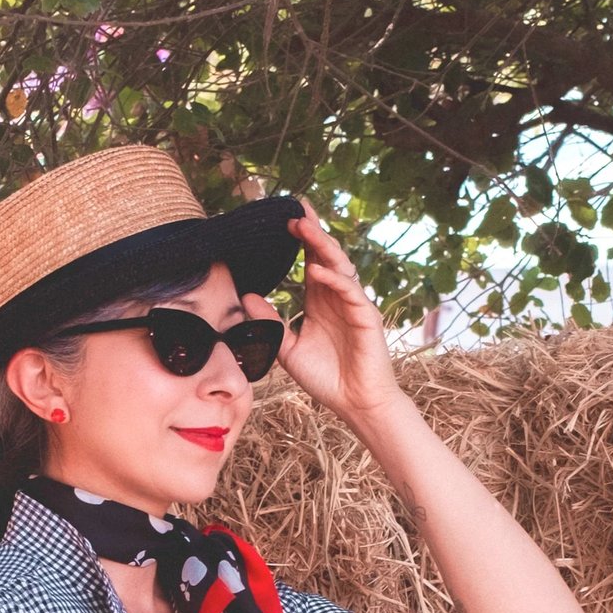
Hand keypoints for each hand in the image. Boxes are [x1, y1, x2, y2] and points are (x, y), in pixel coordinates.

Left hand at [240, 196, 399, 425]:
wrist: (355, 403)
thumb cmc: (326, 377)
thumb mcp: (288, 349)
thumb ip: (270, 324)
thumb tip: (246, 297)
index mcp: (320, 300)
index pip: (311, 260)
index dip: (301, 238)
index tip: (284, 217)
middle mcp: (337, 296)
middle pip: (326, 254)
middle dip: (312, 231)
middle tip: (294, 209)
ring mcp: (353, 304)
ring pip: (340, 266)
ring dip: (322, 246)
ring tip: (303, 228)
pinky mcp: (366, 317)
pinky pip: (350, 292)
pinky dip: (333, 279)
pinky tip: (316, 269)